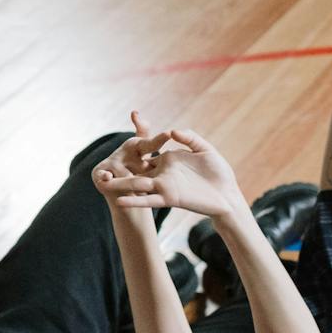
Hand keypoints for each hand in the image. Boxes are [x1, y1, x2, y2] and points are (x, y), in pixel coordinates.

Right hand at [95, 121, 245, 219]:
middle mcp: (163, 173)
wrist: (229, 195)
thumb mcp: (204, 149)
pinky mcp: (170, 198)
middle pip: (137, 170)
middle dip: (120, 170)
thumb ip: (189, 137)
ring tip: (104, 186)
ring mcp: (165, 186)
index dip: (132, 146)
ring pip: (138, 185)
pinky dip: (135, 201)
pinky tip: (121, 202)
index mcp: (169, 160)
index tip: (114, 146)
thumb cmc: (219, 173)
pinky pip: (149, 200)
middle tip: (102, 170)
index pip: (146, 151)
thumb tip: (171, 131)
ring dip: (121, 186)